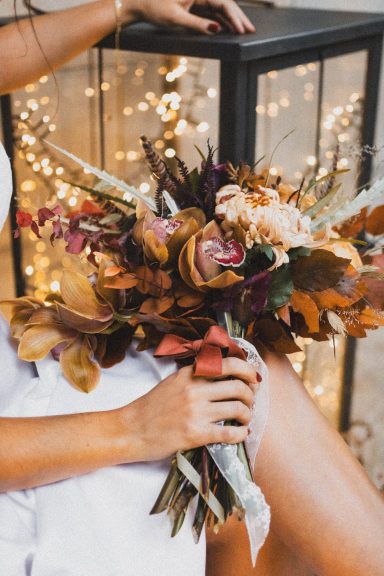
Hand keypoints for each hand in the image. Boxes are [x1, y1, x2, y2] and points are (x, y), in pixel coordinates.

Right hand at [120, 357, 257, 461]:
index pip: (227, 364)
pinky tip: (241, 433)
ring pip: (238, 408)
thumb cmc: (150, 407)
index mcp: (189, 374)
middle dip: (251, 395)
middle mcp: (194, 390)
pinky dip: (241, 433)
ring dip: (247, 414)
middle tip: (250, 401)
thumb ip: (195, 375)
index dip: (247, 370)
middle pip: (238, 387)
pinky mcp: (195, 434)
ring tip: (245, 418)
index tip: (253, 378)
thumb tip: (224, 374)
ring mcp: (195, 412)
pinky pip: (229, 432)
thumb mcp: (173, 381)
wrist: (130, 430)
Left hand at [122, 0, 255, 34]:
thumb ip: (196, 24)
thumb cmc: (154, 8)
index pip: (222, 2)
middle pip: (225, 2)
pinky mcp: (195, 3)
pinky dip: (222, 19)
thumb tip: (216, 29)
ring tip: (245, 30)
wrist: (140, 4)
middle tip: (251, 30)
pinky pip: (213, 11)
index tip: (242, 30)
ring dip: (232, 18)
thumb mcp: (175, 18)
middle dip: (238, 17)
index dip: (234, 16)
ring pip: (220, 7)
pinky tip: (231, 27)